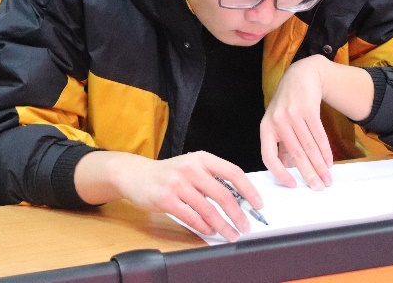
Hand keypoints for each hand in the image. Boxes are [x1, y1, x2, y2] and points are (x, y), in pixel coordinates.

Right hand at [75, 150, 262, 242]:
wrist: (134, 174)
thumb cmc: (168, 172)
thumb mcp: (191, 166)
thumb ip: (211, 178)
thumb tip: (238, 198)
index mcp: (202, 158)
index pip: (233, 172)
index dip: (248, 190)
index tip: (258, 204)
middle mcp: (191, 168)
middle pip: (223, 195)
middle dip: (238, 214)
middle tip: (246, 225)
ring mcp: (178, 184)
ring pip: (209, 210)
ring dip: (223, 225)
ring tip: (231, 234)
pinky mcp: (167, 200)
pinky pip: (192, 217)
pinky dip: (204, 227)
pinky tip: (210, 231)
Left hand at [260, 55, 333, 190]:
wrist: (302, 76)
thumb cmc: (288, 103)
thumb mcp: (278, 122)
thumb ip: (282, 144)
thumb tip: (288, 169)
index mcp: (266, 128)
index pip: (268, 156)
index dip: (279, 173)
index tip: (292, 185)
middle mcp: (277, 121)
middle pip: (294, 153)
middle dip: (308, 173)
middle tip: (318, 187)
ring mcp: (293, 114)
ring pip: (309, 146)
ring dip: (320, 165)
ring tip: (327, 178)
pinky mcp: (308, 109)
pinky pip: (318, 135)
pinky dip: (325, 151)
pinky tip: (329, 161)